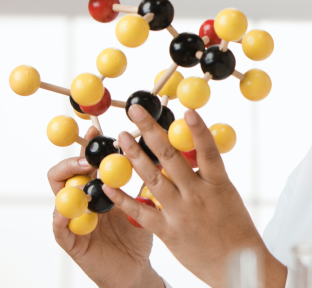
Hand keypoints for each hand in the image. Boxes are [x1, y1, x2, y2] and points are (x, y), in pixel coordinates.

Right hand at [49, 127, 163, 287]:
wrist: (136, 268)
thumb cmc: (141, 234)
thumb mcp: (145, 204)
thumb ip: (147, 181)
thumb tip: (166, 152)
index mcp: (100, 188)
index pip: (90, 161)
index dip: (91, 145)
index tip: (99, 130)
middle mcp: (84, 201)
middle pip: (68, 173)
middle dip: (76, 160)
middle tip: (90, 156)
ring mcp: (75, 220)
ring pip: (59, 197)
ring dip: (69, 184)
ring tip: (83, 175)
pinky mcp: (72, 242)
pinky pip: (60, 229)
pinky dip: (61, 218)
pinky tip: (67, 212)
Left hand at [104, 105, 286, 287]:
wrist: (237, 265)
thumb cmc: (237, 229)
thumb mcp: (228, 196)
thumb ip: (208, 176)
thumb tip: (188, 155)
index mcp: (218, 184)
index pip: (207, 150)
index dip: (197, 129)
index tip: (185, 110)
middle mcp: (197, 195)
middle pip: (170, 157)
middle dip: (150, 131)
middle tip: (136, 111)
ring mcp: (180, 213)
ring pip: (151, 178)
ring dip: (133, 155)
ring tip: (121, 137)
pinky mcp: (167, 232)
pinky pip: (140, 211)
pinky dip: (123, 197)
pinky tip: (109, 184)